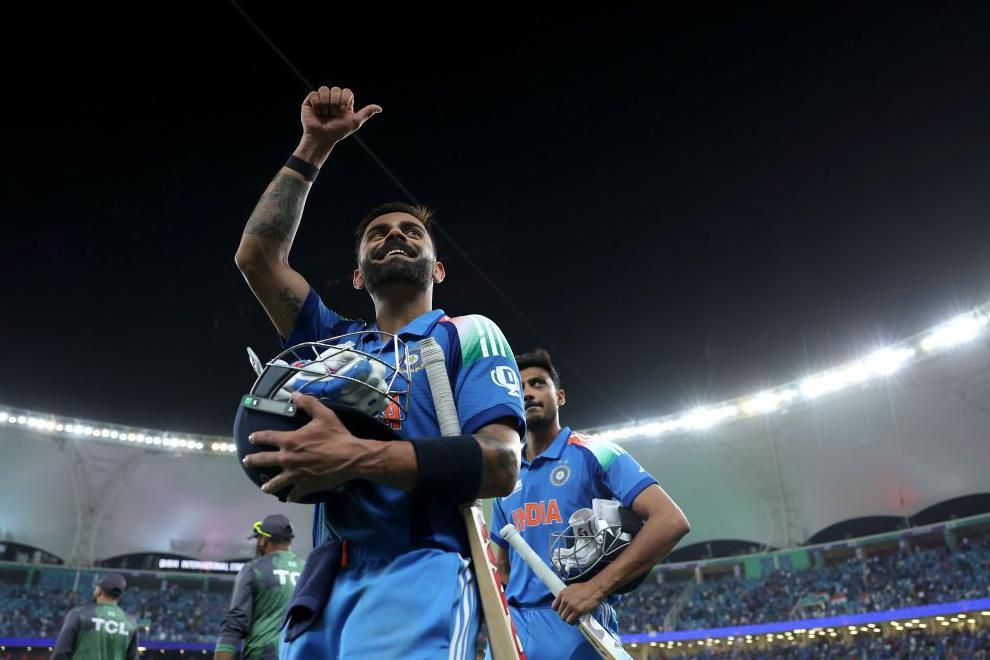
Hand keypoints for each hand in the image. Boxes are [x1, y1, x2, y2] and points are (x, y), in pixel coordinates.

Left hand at [242, 392, 363, 501]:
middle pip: (265, 460)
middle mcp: (288, 459)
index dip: (258, 437)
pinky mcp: (305, 485)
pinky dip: (291, 495)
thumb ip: (308, 403)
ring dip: (269, 485)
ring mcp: (295, 474)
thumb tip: (295, 393)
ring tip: (264, 487)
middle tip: (247, 461)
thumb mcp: (323, 415)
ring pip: (276, 482)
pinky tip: (289, 496)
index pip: (267, 437)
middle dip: (253, 460)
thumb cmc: (336, 436)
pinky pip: (294, 493)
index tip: (251, 438)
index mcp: (290, 441)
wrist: (350, 457)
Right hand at [300, 85, 381, 151]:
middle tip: (333, 114)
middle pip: (335, 89)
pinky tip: (317, 113)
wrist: (322, 137)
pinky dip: (317, 105)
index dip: (344, 101)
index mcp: (343, 101)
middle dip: (335, 104)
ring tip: (325, 114)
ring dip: (325, 105)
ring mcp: (321, 98)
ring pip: (324, 90)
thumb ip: (366, 113)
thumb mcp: (355, 122)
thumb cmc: (338, 131)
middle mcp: (333, 98)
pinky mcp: (310, 100)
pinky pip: (314, 94)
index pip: (346, 91)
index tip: (342, 112)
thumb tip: (380, 108)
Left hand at [552, 581, 606, 624]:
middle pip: (559, 613)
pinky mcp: (577, 611)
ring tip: (574, 617)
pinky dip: (573, 622)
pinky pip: (570, 621)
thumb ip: (565, 596)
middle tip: (571, 614)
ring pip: (564, 618)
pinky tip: (577, 620)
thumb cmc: (585, 588)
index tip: (563, 611)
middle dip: (565, 615)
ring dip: (569, 619)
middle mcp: (565, 600)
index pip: (554, 607)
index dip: (559, 610)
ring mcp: (571, 606)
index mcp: (562, 594)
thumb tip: (562, 603)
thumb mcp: (571, 589)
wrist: (595, 589)